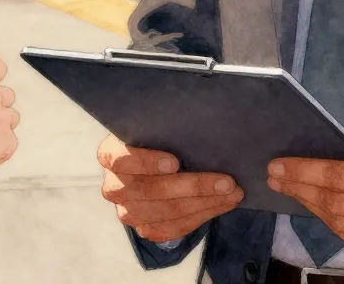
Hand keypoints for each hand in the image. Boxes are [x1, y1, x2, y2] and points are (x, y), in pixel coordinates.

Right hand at [97, 133, 244, 242]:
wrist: (156, 161)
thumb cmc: (160, 136)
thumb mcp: (157, 124)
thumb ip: (168, 124)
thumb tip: (204, 115)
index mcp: (111, 153)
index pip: (121, 159)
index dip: (146, 162)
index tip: (175, 162)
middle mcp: (114, 186)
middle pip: (151, 190)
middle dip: (193, 186)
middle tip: (226, 181)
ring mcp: (128, 210)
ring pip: (166, 212)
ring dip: (205, 203)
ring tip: (233, 193)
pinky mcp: (145, 227)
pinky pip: (173, 228)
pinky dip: (202, 216)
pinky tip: (222, 204)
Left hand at [267, 120, 343, 265]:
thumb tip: (329, 141)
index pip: (339, 176)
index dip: (304, 171)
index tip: (279, 164)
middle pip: (332, 203)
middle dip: (298, 188)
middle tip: (275, 176)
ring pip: (338, 224)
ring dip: (310, 206)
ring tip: (292, 190)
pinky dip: (332, 222)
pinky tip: (319, 207)